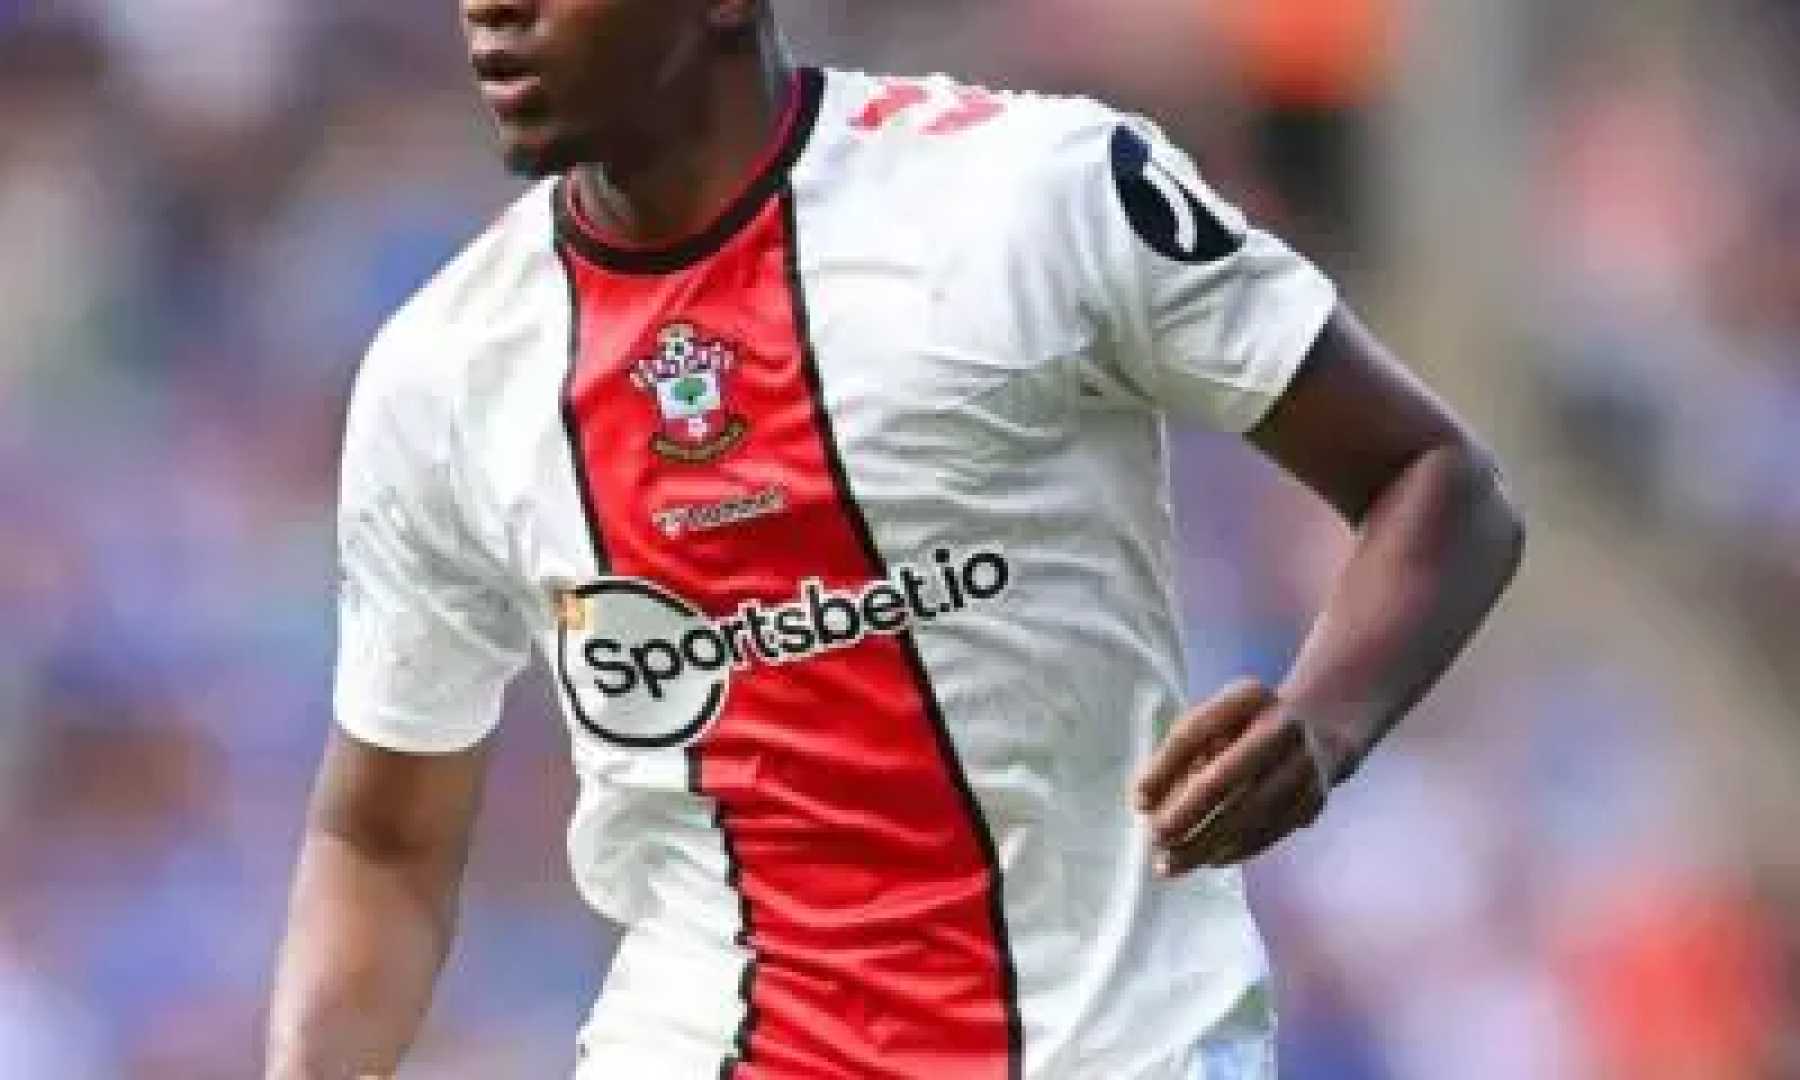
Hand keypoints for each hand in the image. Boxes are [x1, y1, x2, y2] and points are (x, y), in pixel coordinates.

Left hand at [1132, 679, 1335, 875]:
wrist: (1320, 729)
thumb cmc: (1246, 726)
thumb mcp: (1215, 721)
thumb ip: (1180, 755)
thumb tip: (1145, 802)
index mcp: (1248, 697)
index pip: (1195, 732)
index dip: (1163, 768)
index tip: (1138, 802)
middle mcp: (1282, 728)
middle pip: (1227, 777)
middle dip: (1187, 812)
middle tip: (1156, 838)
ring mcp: (1305, 765)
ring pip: (1249, 813)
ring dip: (1206, 843)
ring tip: (1170, 863)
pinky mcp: (1316, 799)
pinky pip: (1270, 832)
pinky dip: (1235, 851)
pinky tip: (1206, 861)